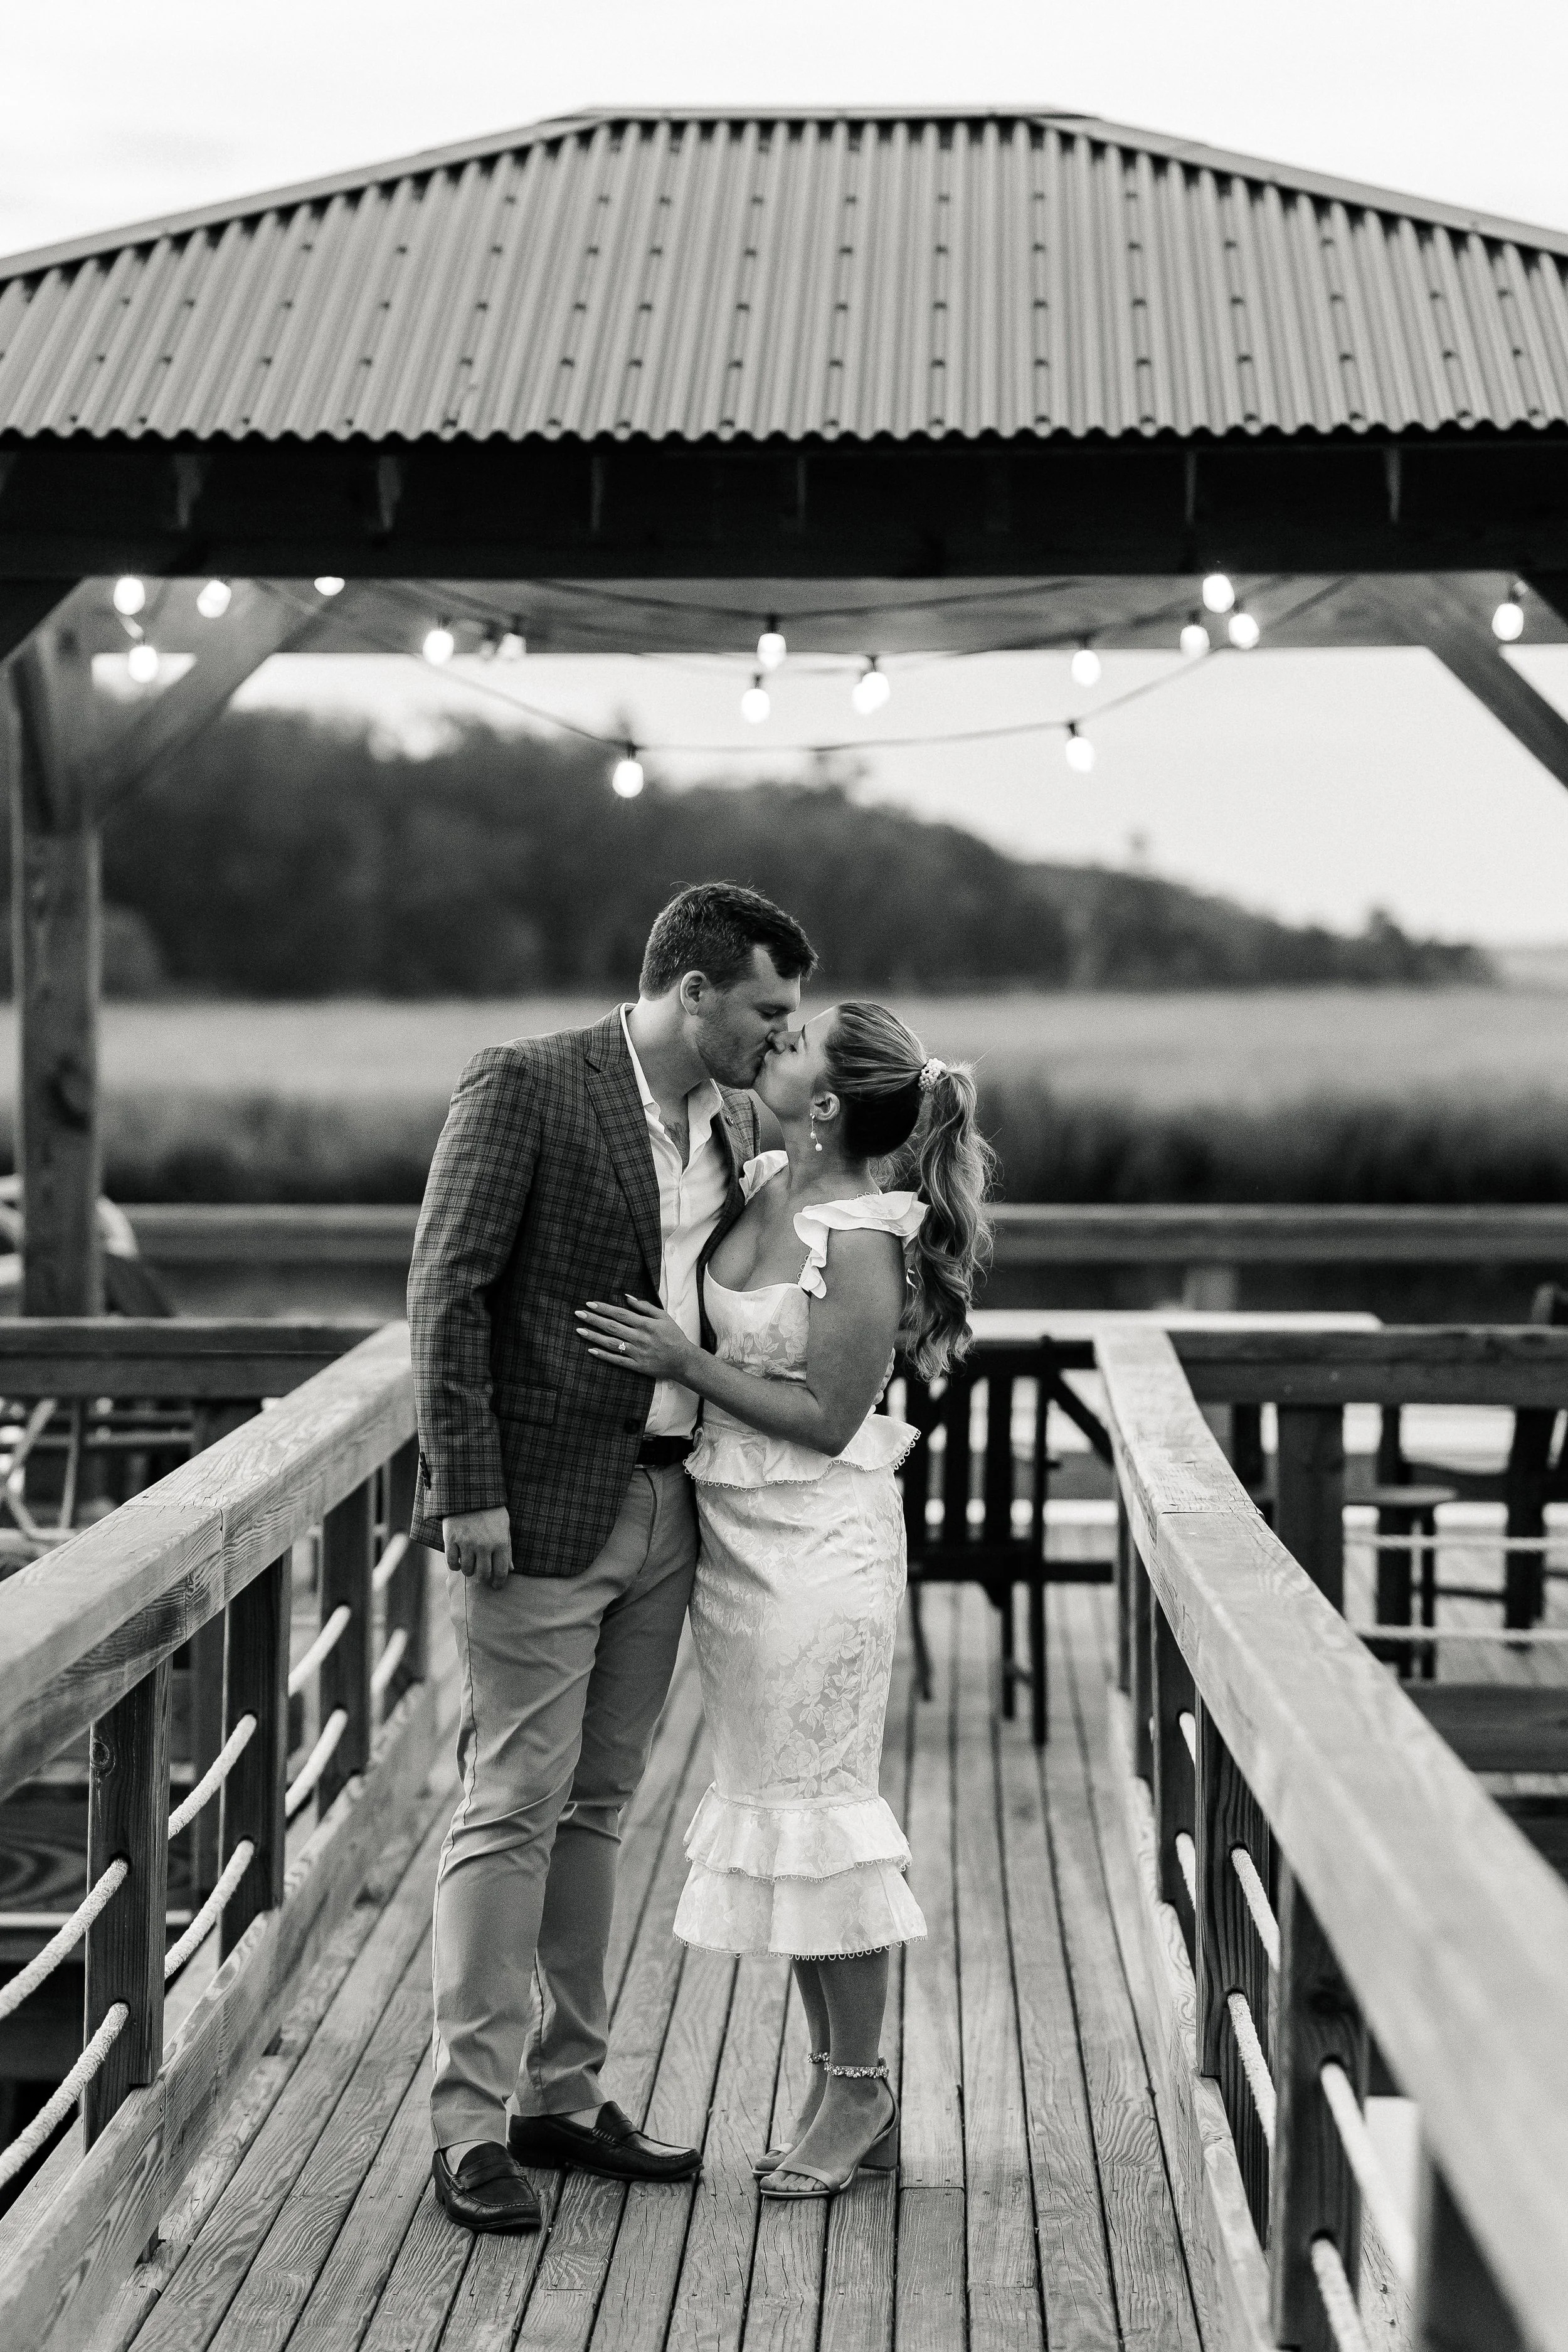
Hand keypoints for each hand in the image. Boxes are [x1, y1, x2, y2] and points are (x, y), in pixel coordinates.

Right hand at [443, 1505, 512, 1587]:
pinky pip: (452, 1562)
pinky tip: (459, 1561)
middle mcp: (484, 1545)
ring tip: (471, 1565)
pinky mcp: (451, 1539)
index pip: (501, 1571)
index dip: (499, 1582)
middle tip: (482, 1575)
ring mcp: (467, 1543)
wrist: (470, 1493)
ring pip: (467, 1570)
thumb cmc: (491, 1511)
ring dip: (469, 1571)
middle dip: (483, 1578)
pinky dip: (455, 1566)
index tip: (496, 1585)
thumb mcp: (504, 1527)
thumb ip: (507, 1549)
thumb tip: (511, 1569)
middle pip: (483, 1574)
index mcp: (500, 1542)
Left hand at [576, 1294, 696, 1380]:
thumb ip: (645, 1306)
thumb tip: (627, 1297)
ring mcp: (637, 1353)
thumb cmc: (674, 1336)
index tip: (590, 1303)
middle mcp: (640, 1338)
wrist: (684, 1361)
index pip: (620, 1314)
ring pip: (611, 1343)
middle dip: (593, 1319)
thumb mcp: (664, 1317)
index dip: (604, 1308)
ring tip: (579, 1330)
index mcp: (646, 1324)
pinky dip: (604, 1355)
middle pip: (612, 1327)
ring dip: (594, 1336)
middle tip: (578, 1314)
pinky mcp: (637, 1366)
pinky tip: (591, 1350)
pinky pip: (617, 1360)